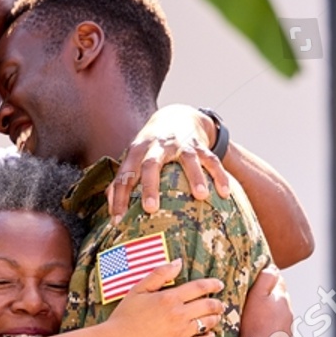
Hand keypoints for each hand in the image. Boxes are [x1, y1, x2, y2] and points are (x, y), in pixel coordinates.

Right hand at [104, 260, 224, 336]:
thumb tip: (178, 262)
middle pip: (208, 306)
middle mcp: (178, 315)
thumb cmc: (123, 316)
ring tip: (215, 318)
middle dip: (217, 304)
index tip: (219, 284)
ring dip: (214, 319)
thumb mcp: (138, 289)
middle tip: (220, 304)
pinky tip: (209, 335)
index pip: (199, 288)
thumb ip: (159, 274)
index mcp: (169, 298)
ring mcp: (179, 334)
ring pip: (207, 324)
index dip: (212, 284)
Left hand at [108, 105, 231, 221]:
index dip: (119, 197)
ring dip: (195, 177)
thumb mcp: (134, 158)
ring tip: (201, 196)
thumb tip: (111, 211)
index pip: (125, 175)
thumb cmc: (151, 147)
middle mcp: (158, 146)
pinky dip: (219, 175)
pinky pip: (211, 160)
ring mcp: (181, 145)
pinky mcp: (200, 146)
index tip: (118, 220)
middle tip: (151, 208)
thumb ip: (122, 181)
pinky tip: (224, 193)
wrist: (177, 116)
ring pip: (188, 160)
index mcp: (138, 151)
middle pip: (152, 165)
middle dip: (151, 186)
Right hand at [239, 264, 292, 336]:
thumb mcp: (257, 295)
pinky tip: (262, 335)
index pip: (279, 282)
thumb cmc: (254, 323)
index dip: (269, 282)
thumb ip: (266, 278)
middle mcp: (289, 312)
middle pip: (281, 300)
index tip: (259, 286)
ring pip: (282, 317)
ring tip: (258, 321)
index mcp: (283, 298)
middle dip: (272, 299)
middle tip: (256, 304)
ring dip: (273, 316)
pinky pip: (280, 334)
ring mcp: (289, 329)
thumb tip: (273, 267)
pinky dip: (273, 332)